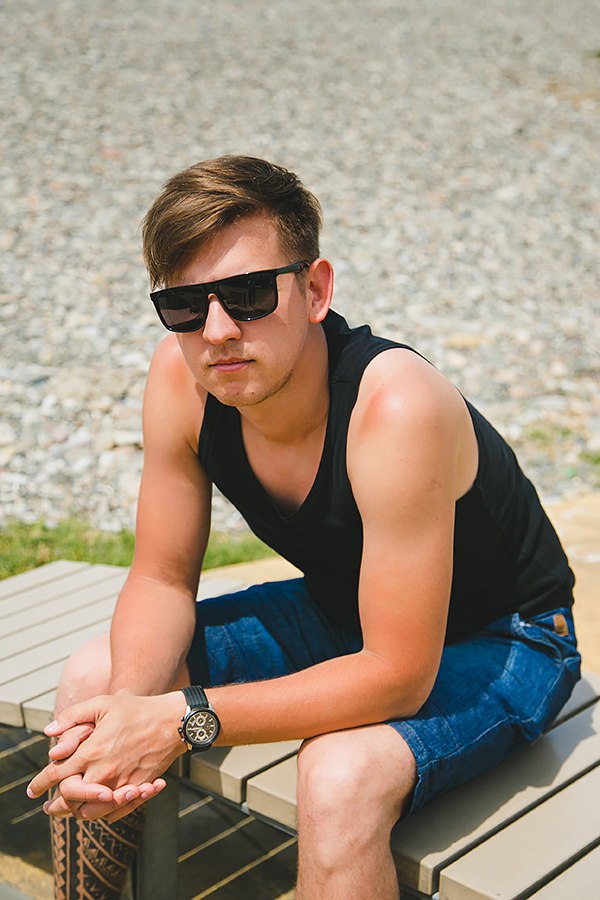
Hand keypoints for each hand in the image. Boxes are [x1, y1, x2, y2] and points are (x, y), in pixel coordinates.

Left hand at [27, 692, 185, 819]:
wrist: (173, 722)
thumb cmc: (137, 709)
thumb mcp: (102, 703)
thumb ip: (73, 716)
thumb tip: (49, 732)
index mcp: (91, 752)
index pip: (57, 775)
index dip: (40, 783)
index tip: (32, 790)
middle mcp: (103, 773)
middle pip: (70, 800)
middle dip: (56, 806)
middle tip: (49, 807)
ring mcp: (121, 784)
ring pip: (91, 812)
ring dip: (77, 812)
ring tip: (71, 810)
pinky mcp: (137, 790)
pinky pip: (114, 812)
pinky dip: (102, 813)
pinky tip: (98, 807)